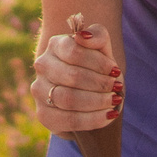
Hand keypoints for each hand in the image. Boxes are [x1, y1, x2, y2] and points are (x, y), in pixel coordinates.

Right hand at [31, 15, 120, 132]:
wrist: (90, 96)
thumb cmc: (96, 69)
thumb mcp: (102, 50)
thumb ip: (98, 36)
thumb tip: (83, 36)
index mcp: (55, 45)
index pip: (74, 51)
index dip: (98, 62)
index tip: (115, 71)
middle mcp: (43, 66)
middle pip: (72, 76)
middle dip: (99, 84)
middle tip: (117, 88)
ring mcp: (39, 91)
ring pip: (68, 99)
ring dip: (97, 101)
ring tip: (114, 101)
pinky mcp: (44, 114)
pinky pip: (68, 120)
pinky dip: (93, 119)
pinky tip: (108, 115)